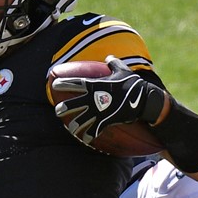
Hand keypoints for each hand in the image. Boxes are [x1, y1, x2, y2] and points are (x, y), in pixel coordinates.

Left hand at [52, 56, 166, 143]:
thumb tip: (109, 58)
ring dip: (73, 126)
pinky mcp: (105, 123)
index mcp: (95, 85)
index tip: (54, 84)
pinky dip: (88, 136)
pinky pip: (93, 132)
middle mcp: (93, 99)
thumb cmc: (133, 83)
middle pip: (71, 105)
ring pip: (79, 122)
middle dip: (62, 109)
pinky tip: (85, 139)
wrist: (144, 100)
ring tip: (70, 128)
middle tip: (58, 110)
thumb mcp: (123, 69)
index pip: (73, 83)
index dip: (62, 83)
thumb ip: (113, 63)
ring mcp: (98, 112)